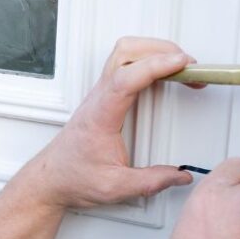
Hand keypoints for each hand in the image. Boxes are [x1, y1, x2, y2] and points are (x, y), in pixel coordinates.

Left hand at [35, 37, 197, 208]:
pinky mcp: (105, 97)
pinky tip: (163, 74)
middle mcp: (99, 99)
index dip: (155, 65)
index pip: (125, 77)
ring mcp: (100, 94)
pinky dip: (148, 61)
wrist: (50, 179)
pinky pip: (125, 64)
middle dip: (162, 50)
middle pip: (126, 52)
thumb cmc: (72, 179)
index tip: (182, 63)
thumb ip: (150, 182)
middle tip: (189, 68)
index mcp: (100, 116)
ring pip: (124, 52)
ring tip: (180, 67)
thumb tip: (180, 175)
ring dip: (154, 51)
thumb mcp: (114, 188)